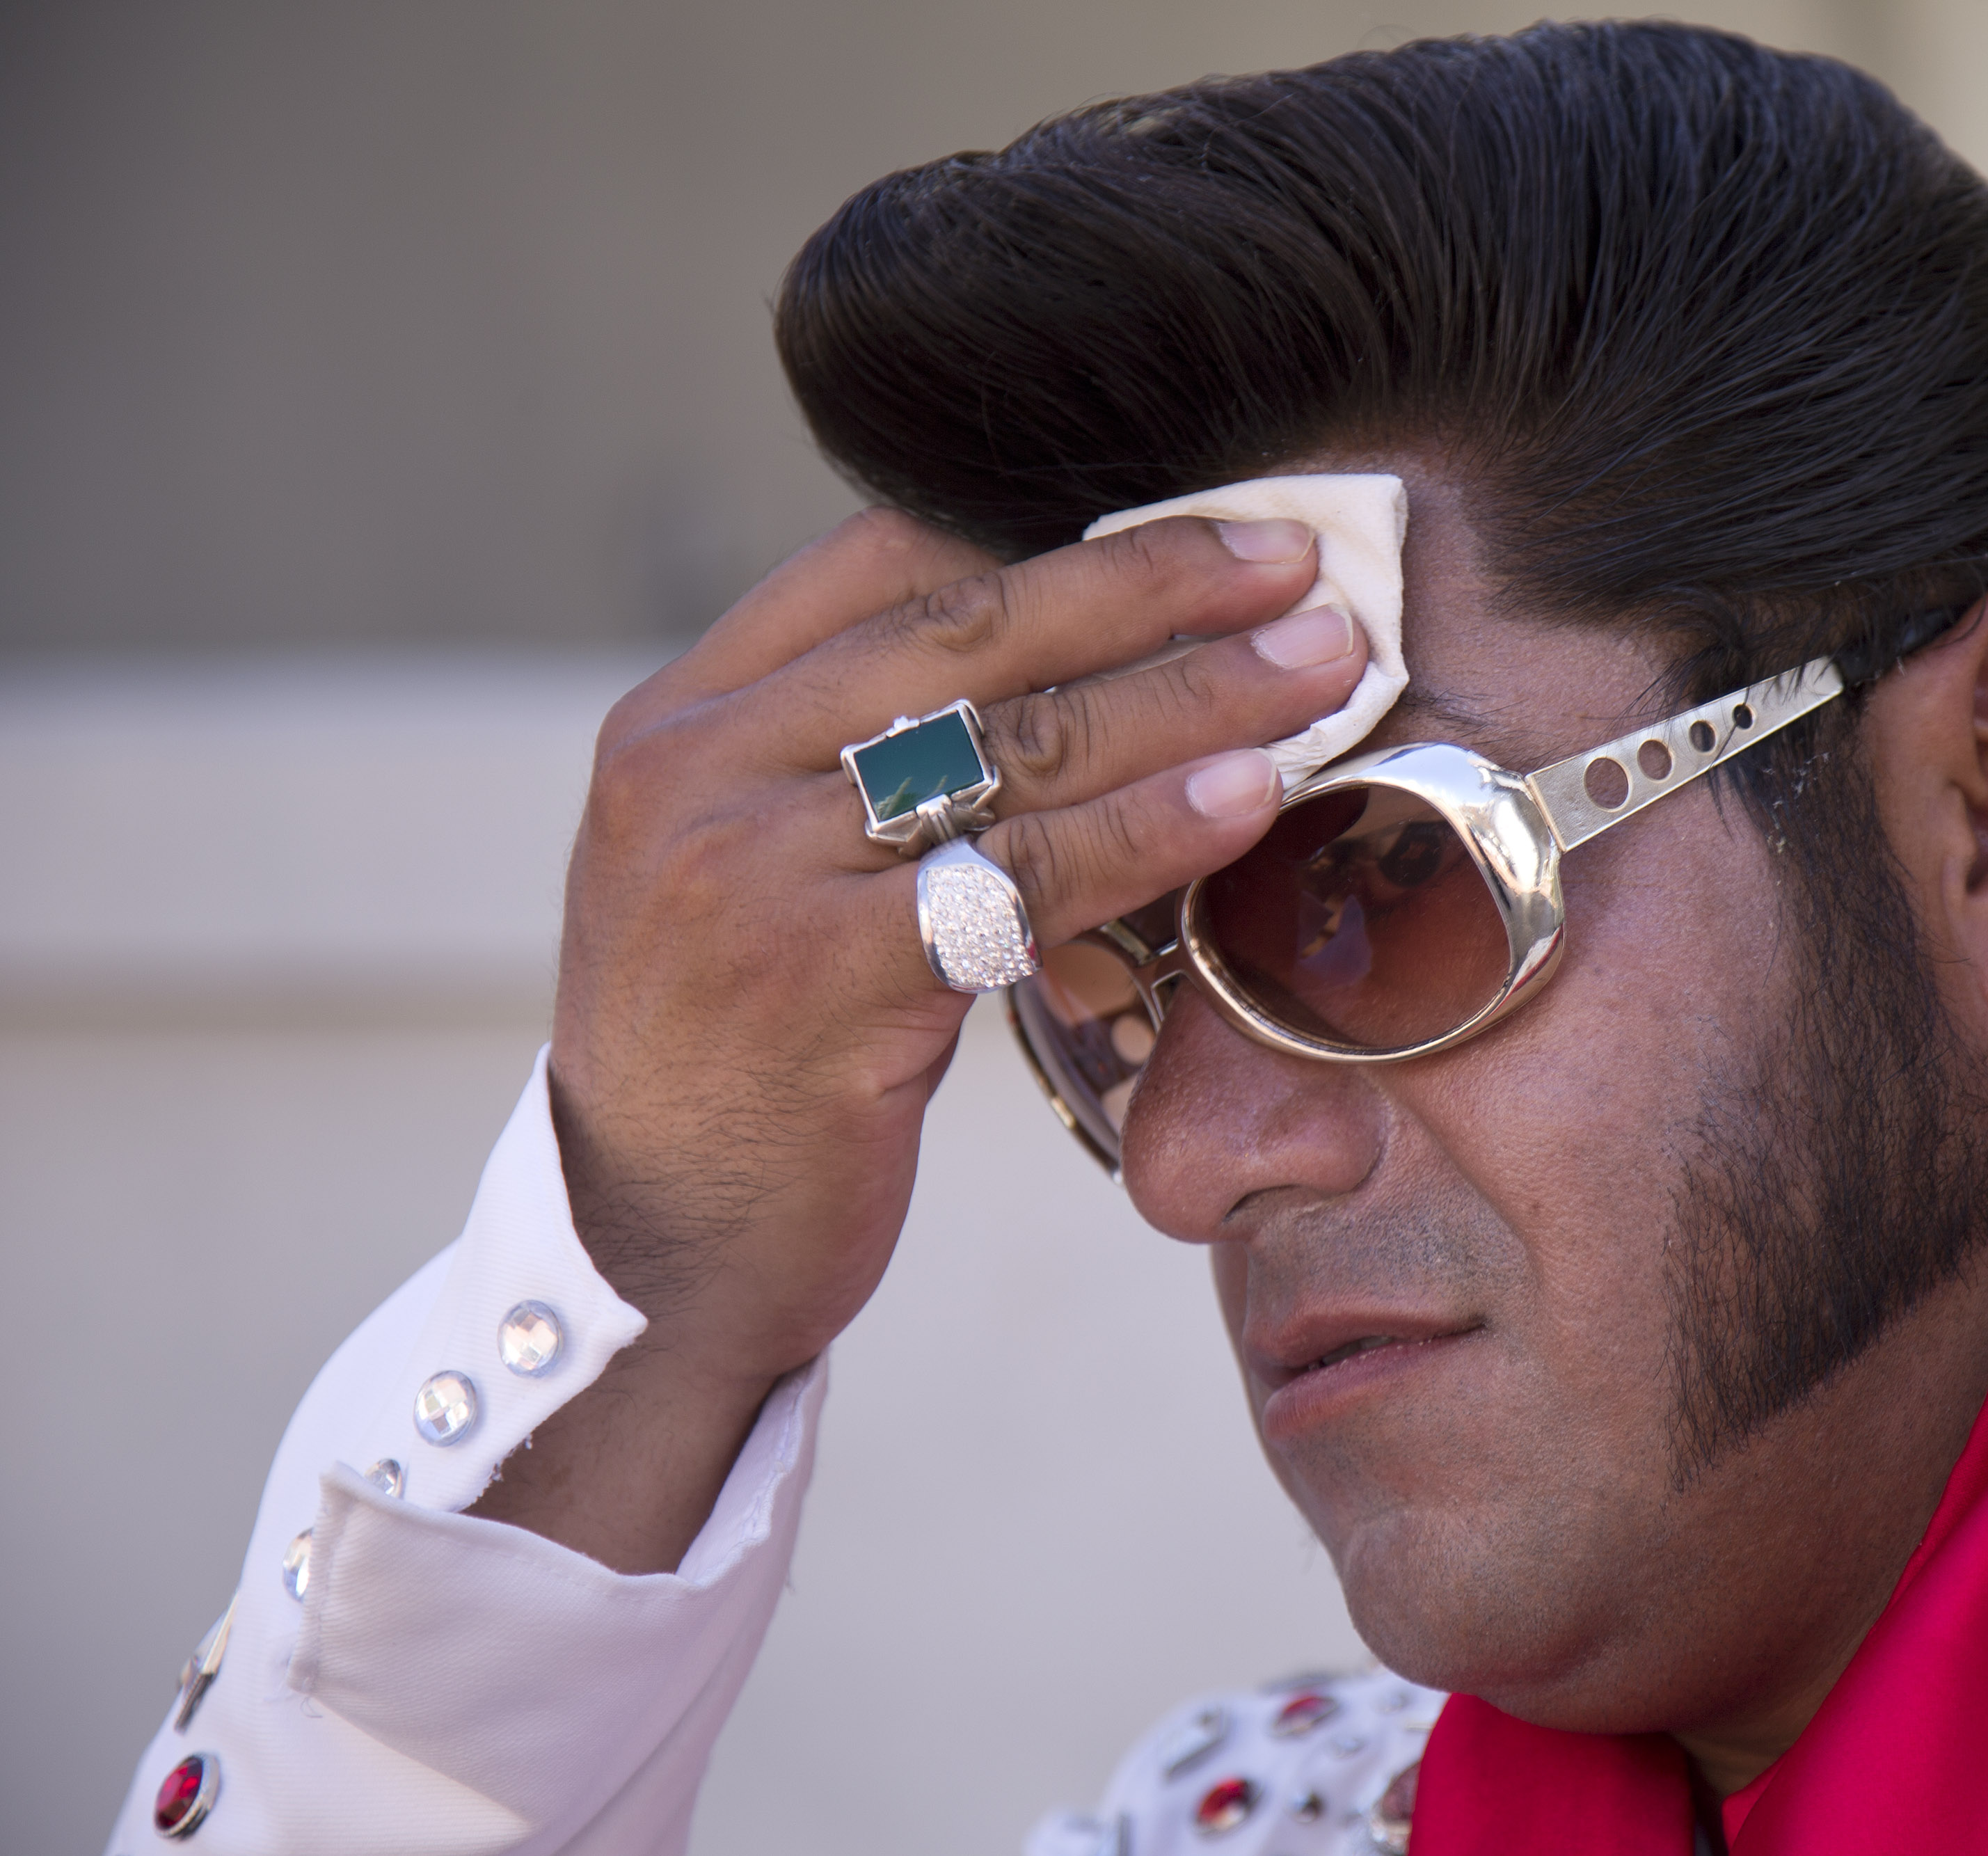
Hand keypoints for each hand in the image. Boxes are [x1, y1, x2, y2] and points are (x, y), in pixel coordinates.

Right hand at [470, 507, 1360, 1569]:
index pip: (882, 566)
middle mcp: (694, 771)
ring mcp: (742, 873)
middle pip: (969, 637)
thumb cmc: (748, 1060)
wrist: (652, 1256)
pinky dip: (1148, 835)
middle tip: (1299, 563)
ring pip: (1012, 749)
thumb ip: (870, 765)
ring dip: (1191, 699)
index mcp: (682, 719)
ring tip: (1325, 668)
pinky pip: (1018, 882)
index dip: (1055, 528)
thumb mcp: (766, 875)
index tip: (1200, 525)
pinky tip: (1247, 802)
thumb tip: (1092, 668)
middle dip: (1152, 587)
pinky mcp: (814, 984)